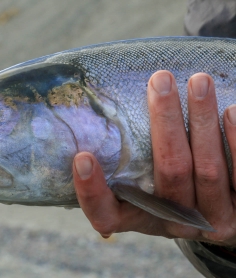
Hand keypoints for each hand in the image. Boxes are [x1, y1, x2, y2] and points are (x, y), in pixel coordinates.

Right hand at [72, 70, 235, 245]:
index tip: (82, 158)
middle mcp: (171, 222)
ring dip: (202, 121)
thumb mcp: (140, 182)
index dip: (92, 192)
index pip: (105, 214)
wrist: (215, 215)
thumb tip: (104, 101)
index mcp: (136, 216)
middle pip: (169, 173)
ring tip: (199, 81)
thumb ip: (125, 156)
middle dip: (166, 122)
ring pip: (207, 169)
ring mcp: (211, 220)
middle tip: (160, 81)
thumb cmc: (163, 187)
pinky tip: (231, 112)